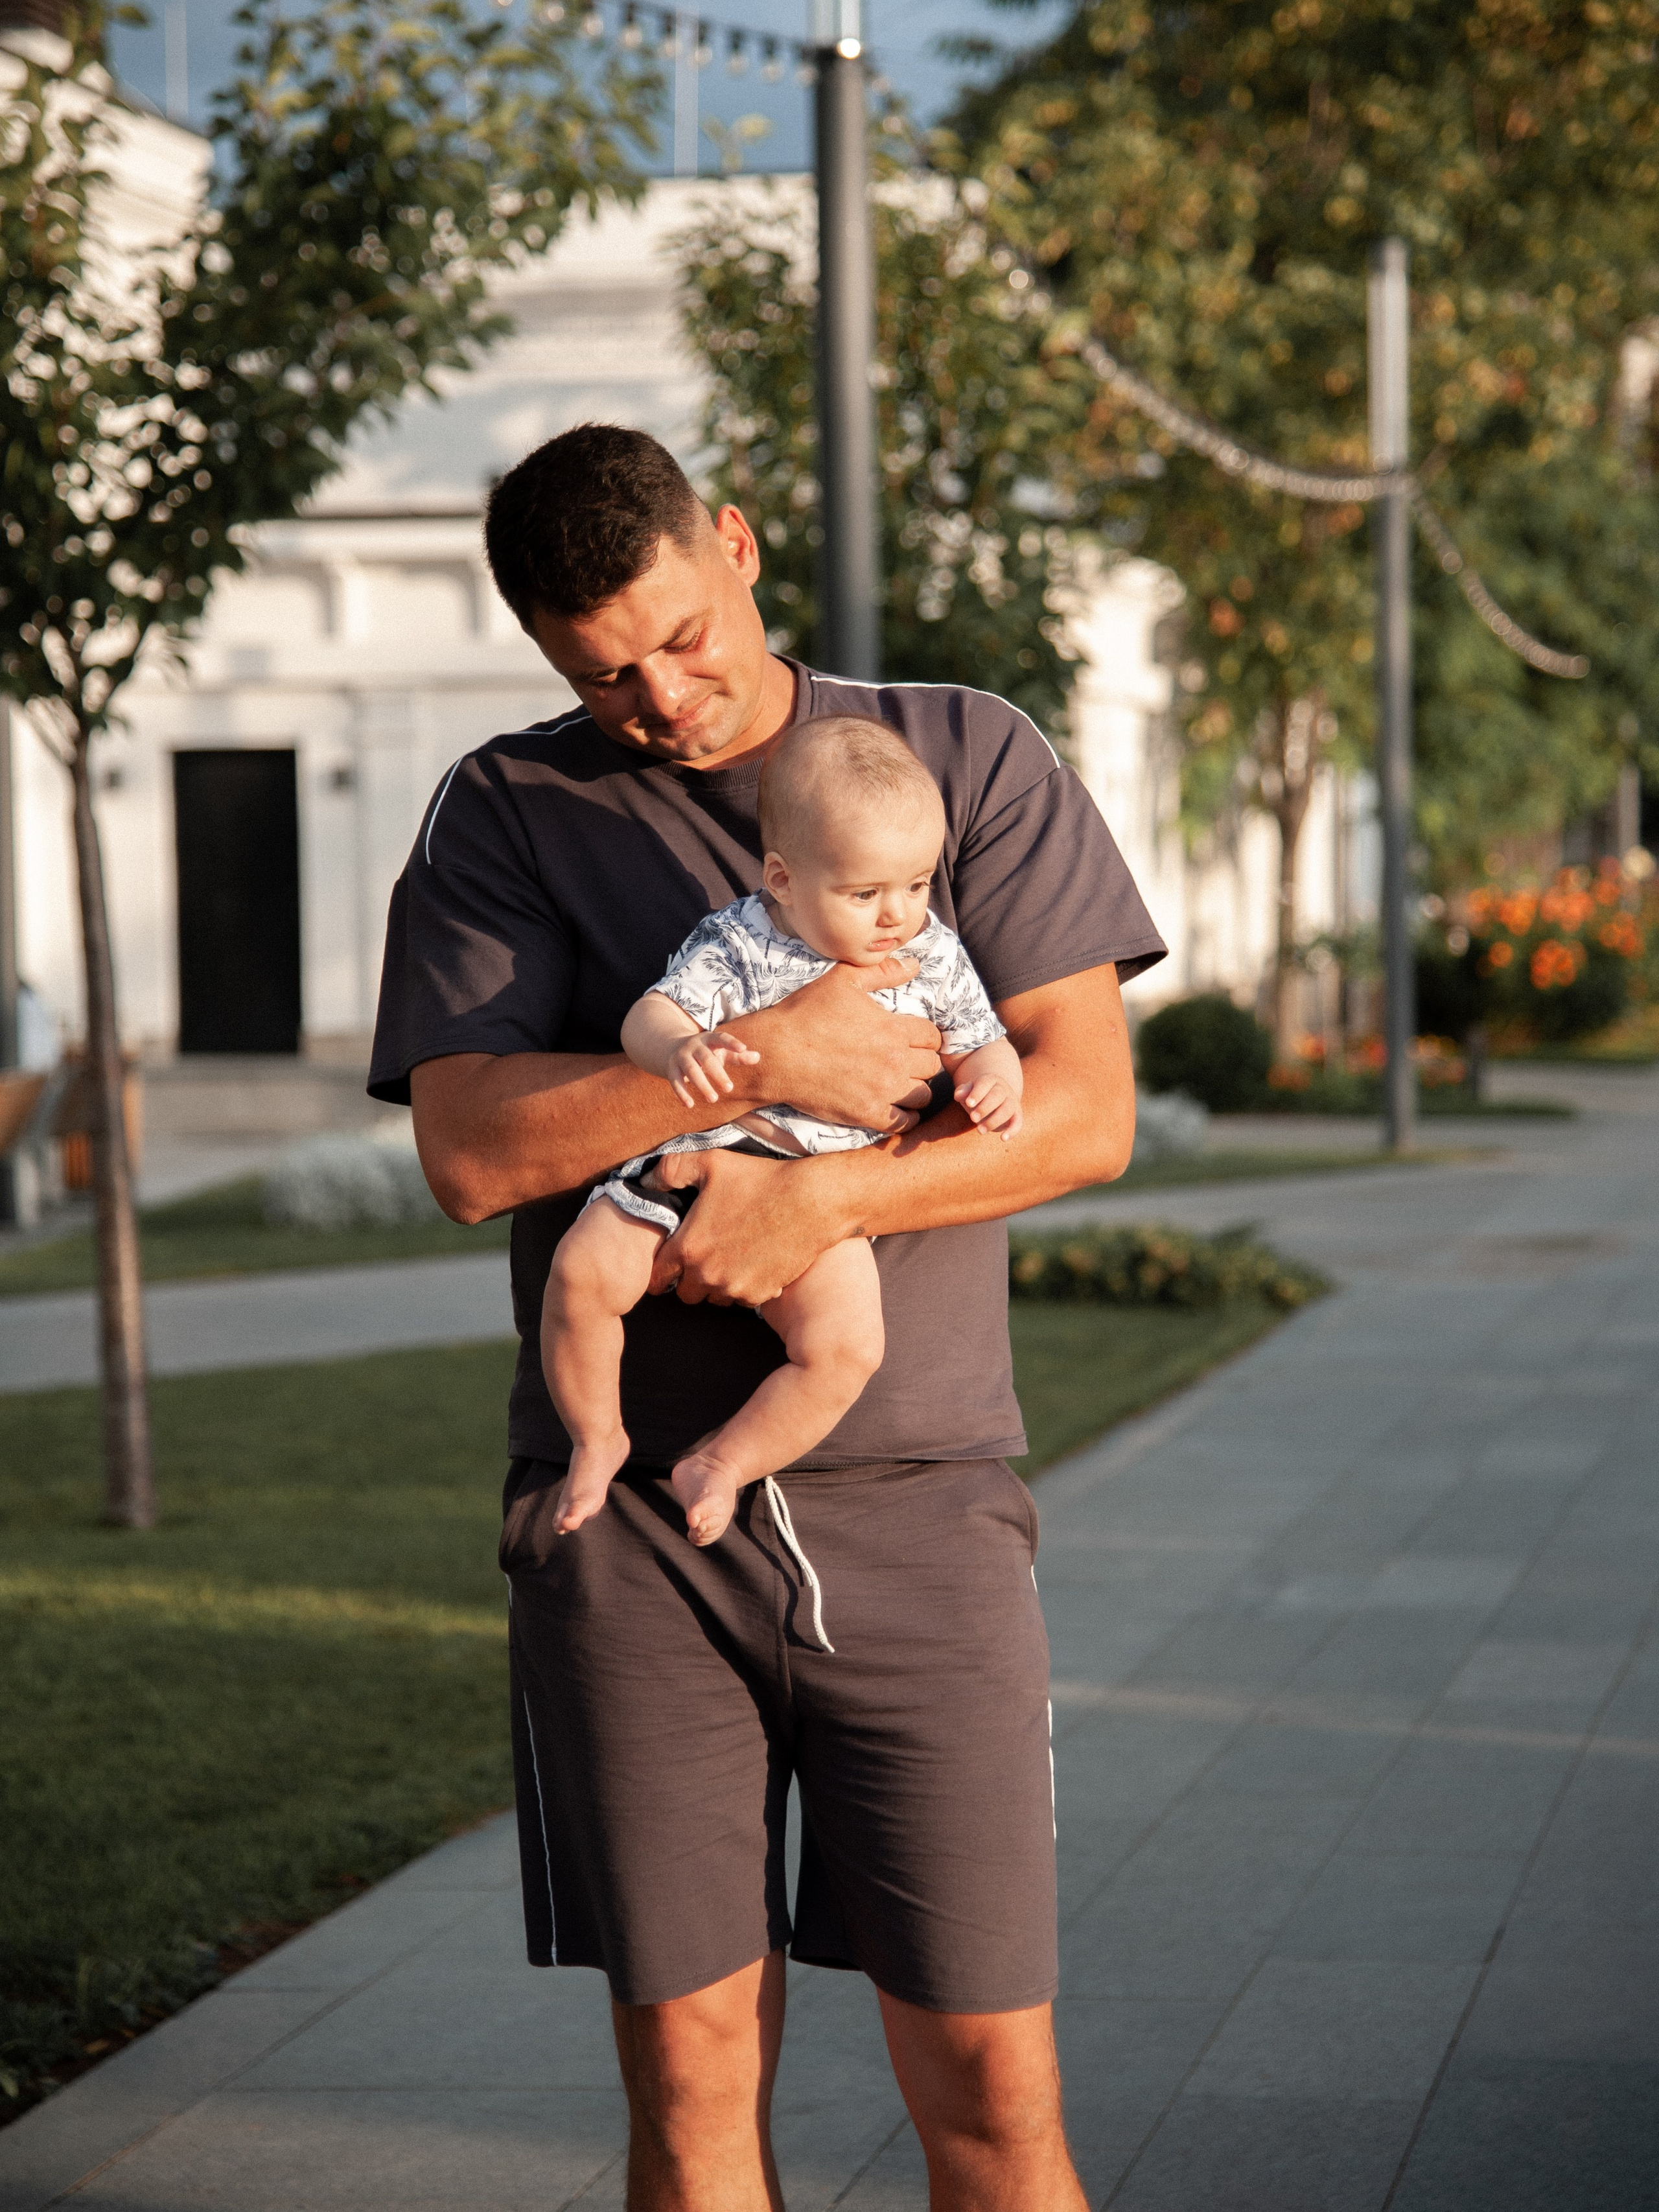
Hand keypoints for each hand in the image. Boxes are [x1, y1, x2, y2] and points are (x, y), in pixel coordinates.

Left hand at [648, 1149, 840, 1306]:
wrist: (813, 1200)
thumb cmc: (761, 1178)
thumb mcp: (711, 1162)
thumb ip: (671, 1170)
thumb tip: (649, 1182)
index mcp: (690, 1248)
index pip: (658, 1277)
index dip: (660, 1270)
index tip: (670, 1261)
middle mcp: (709, 1275)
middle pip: (686, 1294)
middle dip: (689, 1279)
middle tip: (702, 1256)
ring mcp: (737, 1288)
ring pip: (715, 1299)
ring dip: (716, 1285)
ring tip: (729, 1258)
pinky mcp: (762, 1293)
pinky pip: (742, 1300)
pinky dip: (744, 1287)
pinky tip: (753, 1262)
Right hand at [664, 1027, 761, 1108]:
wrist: (671, 1048)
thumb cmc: (705, 1053)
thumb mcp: (721, 1052)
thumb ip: (738, 1056)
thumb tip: (758, 1057)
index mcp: (709, 1039)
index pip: (721, 1038)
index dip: (732, 1043)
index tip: (743, 1048)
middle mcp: (694, 1046)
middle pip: (706, 1058)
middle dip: (717, 1073)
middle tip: (729, 1089)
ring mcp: (681, 1057)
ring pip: (691, 1070)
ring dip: (702, 1085)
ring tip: (713, 1099)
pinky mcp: (671, 1069)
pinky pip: (675, 1081)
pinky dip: (682, 1093)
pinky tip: (690, 1105)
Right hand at [725, 957, 940, 1133]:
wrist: (775, 1054)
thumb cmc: (805, 1014)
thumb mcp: (843, 981)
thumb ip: (882, 972)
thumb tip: (916, 964)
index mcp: (893, 1029)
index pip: (933, 1036)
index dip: (925, 1036)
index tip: (910, 1038)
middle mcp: (894, 1061)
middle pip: (933, 1066)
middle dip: (922, 1061)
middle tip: (904, 1060)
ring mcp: (882, 1091)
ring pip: (924, 1095)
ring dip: (916, 1088)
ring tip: (900, 1083)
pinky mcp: (867, 1114)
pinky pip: (905, 1122)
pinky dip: (904, 1116)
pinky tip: (892, 1106)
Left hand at [955, 1071, 1022, 1139]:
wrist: (995, 1100)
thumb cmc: (978, 1096)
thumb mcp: (968, 1092)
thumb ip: (962, 1092)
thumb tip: (958, 1095)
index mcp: (990, 1080)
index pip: (985, 1083)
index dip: (977, 1093)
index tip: (968, 1104)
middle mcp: (1003, 1089)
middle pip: (998, 1095)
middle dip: (985, 1107)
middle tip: (972, 1118)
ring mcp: (1012, 1101)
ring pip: (1007, 1109)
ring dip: (994, 1121)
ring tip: (980, 1131)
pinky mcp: (1017, 1115)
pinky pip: (1018, 1122)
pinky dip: (1013, 1131)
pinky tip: (1003, 1139)